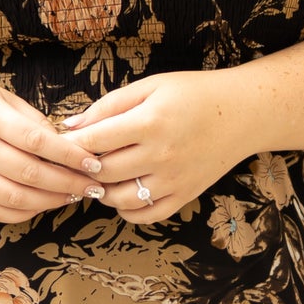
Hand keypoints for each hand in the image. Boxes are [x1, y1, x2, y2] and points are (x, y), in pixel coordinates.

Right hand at [0, 80, 108, 222]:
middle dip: (69, 182)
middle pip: (31, 173)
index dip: (70, 155)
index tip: (94, 163)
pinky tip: (45, 205)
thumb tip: (66, 142)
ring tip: (74, 196)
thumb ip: (31, 118)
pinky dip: (26, 214)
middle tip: (94, 185)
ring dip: (51, 201)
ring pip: (17, 199)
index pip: (37, 141)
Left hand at [61, 71, 248, 221]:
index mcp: (151, 122)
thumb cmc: (193, 94)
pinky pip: (145, 215)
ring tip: (98, 176)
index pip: (95, 141)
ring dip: (100, 191)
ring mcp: (174, 180)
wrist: (242, 114)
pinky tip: (121, 193)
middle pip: (104, 172)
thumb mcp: (150, 87)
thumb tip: (71, 127)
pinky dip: (126, 210)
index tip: (62, 142)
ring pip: (120, 199)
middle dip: (82, 168)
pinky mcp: (184, 196)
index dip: (72, 144)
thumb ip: (109, 106)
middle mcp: (162, 155)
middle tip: (75, 161)